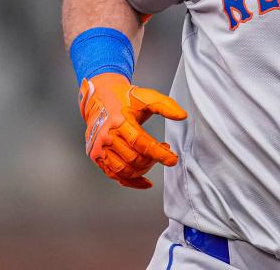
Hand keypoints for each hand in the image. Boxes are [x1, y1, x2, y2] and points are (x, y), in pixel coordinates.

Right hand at [78, 73, 186, 188]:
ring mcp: (100, 148)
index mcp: (119, 122)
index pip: (141, 143)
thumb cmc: (124, 98)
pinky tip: (144, 181)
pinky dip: (130, 182)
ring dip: (143, 170)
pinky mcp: (96, 156)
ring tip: (153, 160)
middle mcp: (107, 137)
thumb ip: (165, 105)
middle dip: (153, 160)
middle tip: (164, 152)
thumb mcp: (146, 97)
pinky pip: (114, 175)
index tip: (172, 160)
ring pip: (124, 170)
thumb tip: (182, 116)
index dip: (159, 153)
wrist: (100, 98)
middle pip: (133, 158)